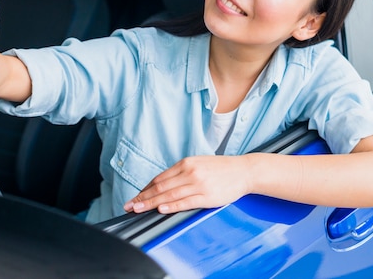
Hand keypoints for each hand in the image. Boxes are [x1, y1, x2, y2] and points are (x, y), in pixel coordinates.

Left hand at [123, 155, 250, 214]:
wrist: (243, 171)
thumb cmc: (220, 169)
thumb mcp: (198, 164)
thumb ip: (181, 173)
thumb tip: (162, 185)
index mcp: (186, 163)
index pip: (159, 178)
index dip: (145, 189)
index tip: (135, 197)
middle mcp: (190, 172)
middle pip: (160, 186)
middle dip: (143, 197)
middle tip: (129, 205)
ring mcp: (198, 184)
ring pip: (169, 194)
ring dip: (151, 203)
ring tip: (138, 209)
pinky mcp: (207, 196)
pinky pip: (185, 201)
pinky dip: (171, 205)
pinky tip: (161, 209)